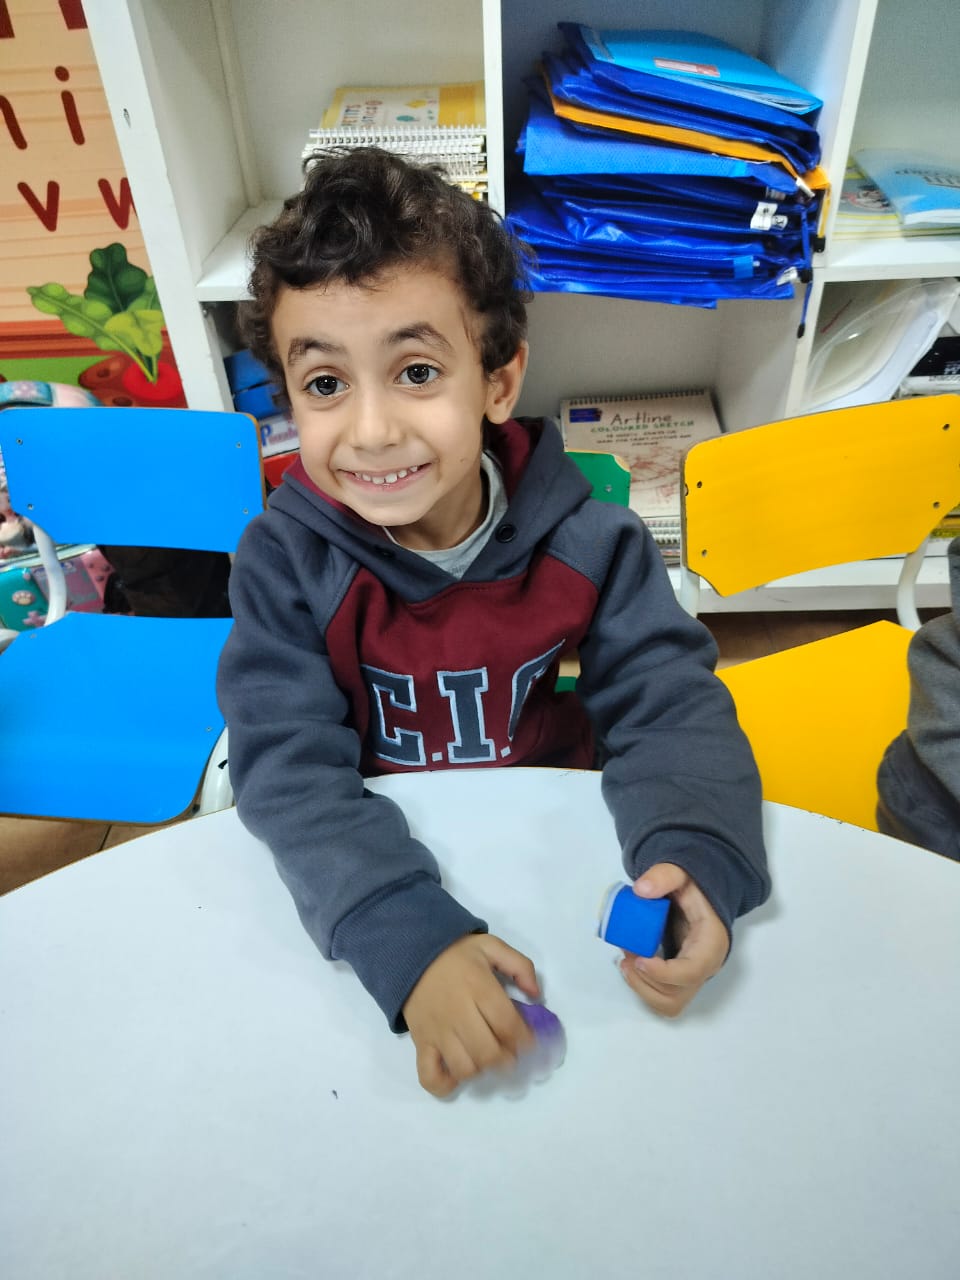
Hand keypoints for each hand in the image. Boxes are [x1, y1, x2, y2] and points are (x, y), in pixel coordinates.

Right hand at [402, 933, 538, 1097]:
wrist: (410, 953)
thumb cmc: (455, 953)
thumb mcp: (491, 946)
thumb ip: (520, 966)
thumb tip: (537, 995)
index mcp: (479, 988)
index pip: (508, 1025)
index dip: (525, 1041)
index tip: (530, 1043)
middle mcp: (459, 1014)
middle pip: (489, 1053)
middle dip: (508, 1060)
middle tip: (512, 1054)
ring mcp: (438, 1031)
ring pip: (465, 1068)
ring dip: (483, 1071)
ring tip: (488, 1060)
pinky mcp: (421, 1042)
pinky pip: (430, 1075)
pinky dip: (446, 1085)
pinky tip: (459, 1075)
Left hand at [619, 863, 728, 1016]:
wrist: (701, 897)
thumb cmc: (693, 887)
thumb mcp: (681, 873)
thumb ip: (663, 876)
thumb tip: (641, 890)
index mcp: (712, 942)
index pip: (693, 971)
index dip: (664, 972)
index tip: (639, 959)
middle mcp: (706, 966)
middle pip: (678, 994)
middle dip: (646, 981)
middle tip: (626, 956)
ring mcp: (694, 977)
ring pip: (669, 1003)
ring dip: (641, 987)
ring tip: (625, 961)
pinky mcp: (681, 981)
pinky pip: (662, 998)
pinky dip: (643, 987)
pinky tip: (631, 965)